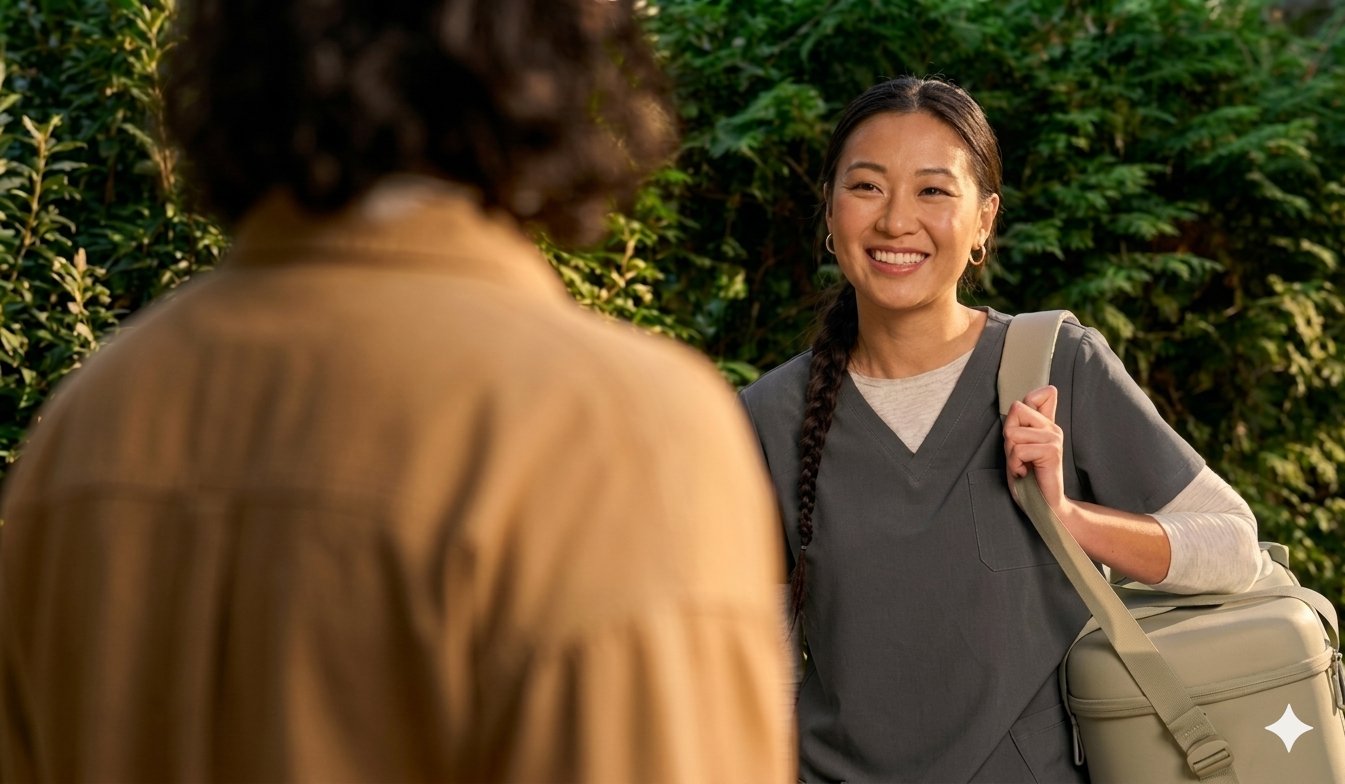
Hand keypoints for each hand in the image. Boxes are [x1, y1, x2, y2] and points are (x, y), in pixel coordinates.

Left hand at [1003, 385, 1066, 511]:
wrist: (1042, 505)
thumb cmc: (1028, 478)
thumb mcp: (1017, 448)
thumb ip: (1020, 425)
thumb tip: (1021, 401)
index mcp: (1046, 424)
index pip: (1041, 393)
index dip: (1021, 407)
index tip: (1021, 432)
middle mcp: (1052, 427)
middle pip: (1017, 409)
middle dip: (1009, 435)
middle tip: (1019, 455)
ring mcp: (1054, 438)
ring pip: (1014, 433)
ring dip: (1011, 453)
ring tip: (1023, 465)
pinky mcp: (1052, 451)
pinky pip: (1019, 450)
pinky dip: (1015, 464)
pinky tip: (1025, 472)